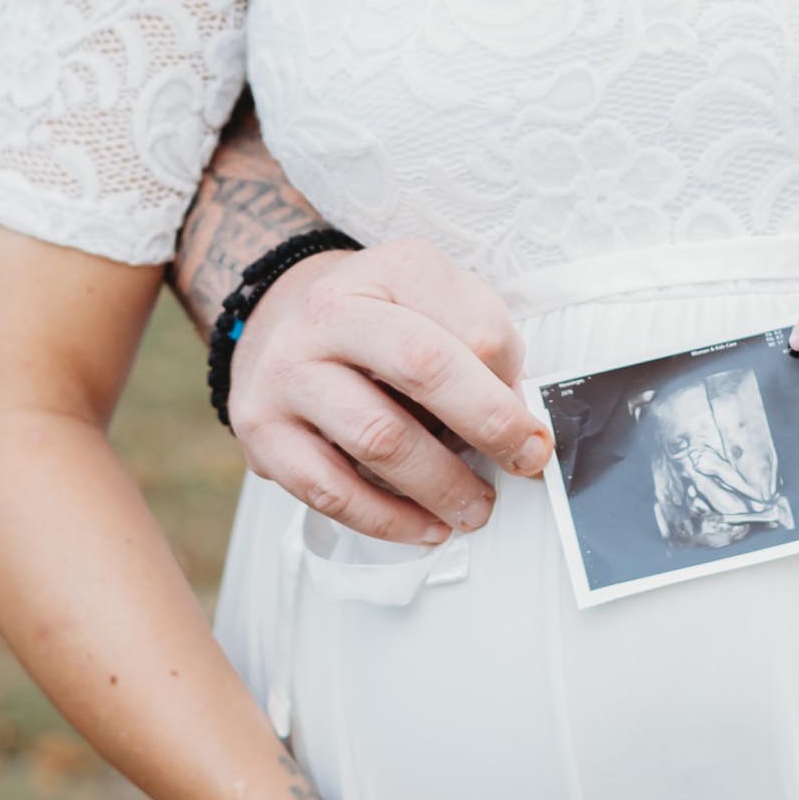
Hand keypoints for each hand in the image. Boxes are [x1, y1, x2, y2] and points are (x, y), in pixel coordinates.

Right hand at [227, 239, 553, 545]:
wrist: (283, 319)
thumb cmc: (381, 317)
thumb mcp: (441, 299)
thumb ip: (487, 343)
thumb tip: (515, 419)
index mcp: (389, 272)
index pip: (468, 328)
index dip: (510, 389)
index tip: (535, 434)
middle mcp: (329, 316)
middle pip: (423, 369)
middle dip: (486, 428)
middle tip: (522, 465)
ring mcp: (288, 375)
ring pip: (378, 440)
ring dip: (442, 486)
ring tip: (475, 508)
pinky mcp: (263, 433)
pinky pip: (332, 491)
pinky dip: (389, 520)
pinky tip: (426, 526)